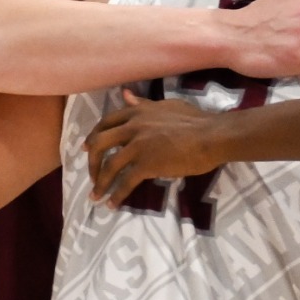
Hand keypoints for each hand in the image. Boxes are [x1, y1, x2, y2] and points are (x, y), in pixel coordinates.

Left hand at [87, 93, 219, 206]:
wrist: (211, 136)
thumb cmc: (196, 120)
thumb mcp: (167, 106)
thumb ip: (144, 103)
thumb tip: (126, 95)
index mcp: (137, 112)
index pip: (106, 123)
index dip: (94, 136)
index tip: (87, 148)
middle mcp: (132, 127)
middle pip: (99, 144)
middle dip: (92, 162)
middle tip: (92, 175)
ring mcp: (138, 146)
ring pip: (109, 166)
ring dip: (100, 183)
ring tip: (96, 196)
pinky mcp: (147, 164)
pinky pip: (125, 182)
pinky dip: (117, 194)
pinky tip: (113, 204)